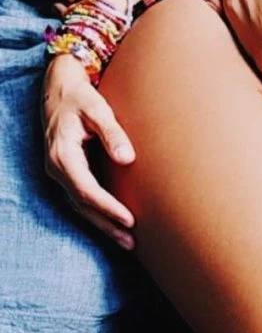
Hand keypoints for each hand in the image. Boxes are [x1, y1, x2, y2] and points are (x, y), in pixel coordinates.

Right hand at [42, 55, 136, 249]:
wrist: (60, 89)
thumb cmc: (81, 97)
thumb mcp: (97, 108)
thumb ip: (113, 133)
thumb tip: (127, 159)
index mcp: (62, 154)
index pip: (87, 190)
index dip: (108, 207)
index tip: (129, 220)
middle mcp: (57, 168)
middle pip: (83, 205)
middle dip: (106, 225)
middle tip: (131, 242)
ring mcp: (60, 173)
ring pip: (81, 206)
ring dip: (103, 225)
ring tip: (128, 242)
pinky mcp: (68, 173)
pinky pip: (82, 199)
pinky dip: (98, 214)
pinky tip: (115, 224)